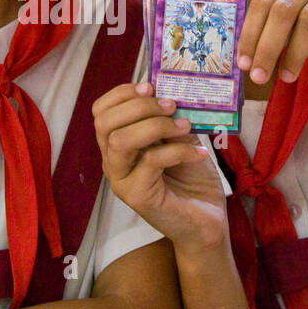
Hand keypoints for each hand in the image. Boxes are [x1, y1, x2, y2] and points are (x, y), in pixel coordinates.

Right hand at [93, 82, 227, 254]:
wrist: (206, 221)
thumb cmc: (191, 179)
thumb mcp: (179, 138)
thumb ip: (168, 118)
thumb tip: (169, 90)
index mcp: (117, 144)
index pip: (101, 112)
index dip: (121, 94)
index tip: (150, 87)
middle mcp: (113, 162)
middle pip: (105, 123)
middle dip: (139, 106)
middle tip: (171, 106)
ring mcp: (122, 180)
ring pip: (120, 141)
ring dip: (154, 126)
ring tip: (183, 126)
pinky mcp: (137, 197)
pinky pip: (151, 162)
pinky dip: (178, 150)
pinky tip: (198, 153)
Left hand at [238, 0, 307, 83]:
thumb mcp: (292, 30)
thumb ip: (272, 33)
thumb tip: (247, 59)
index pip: (263, 1)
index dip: (250, 34)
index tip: (243, 64)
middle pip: (283, 9)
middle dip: (268, 47)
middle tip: (259, 77)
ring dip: (295, 53)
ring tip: (287, 77)